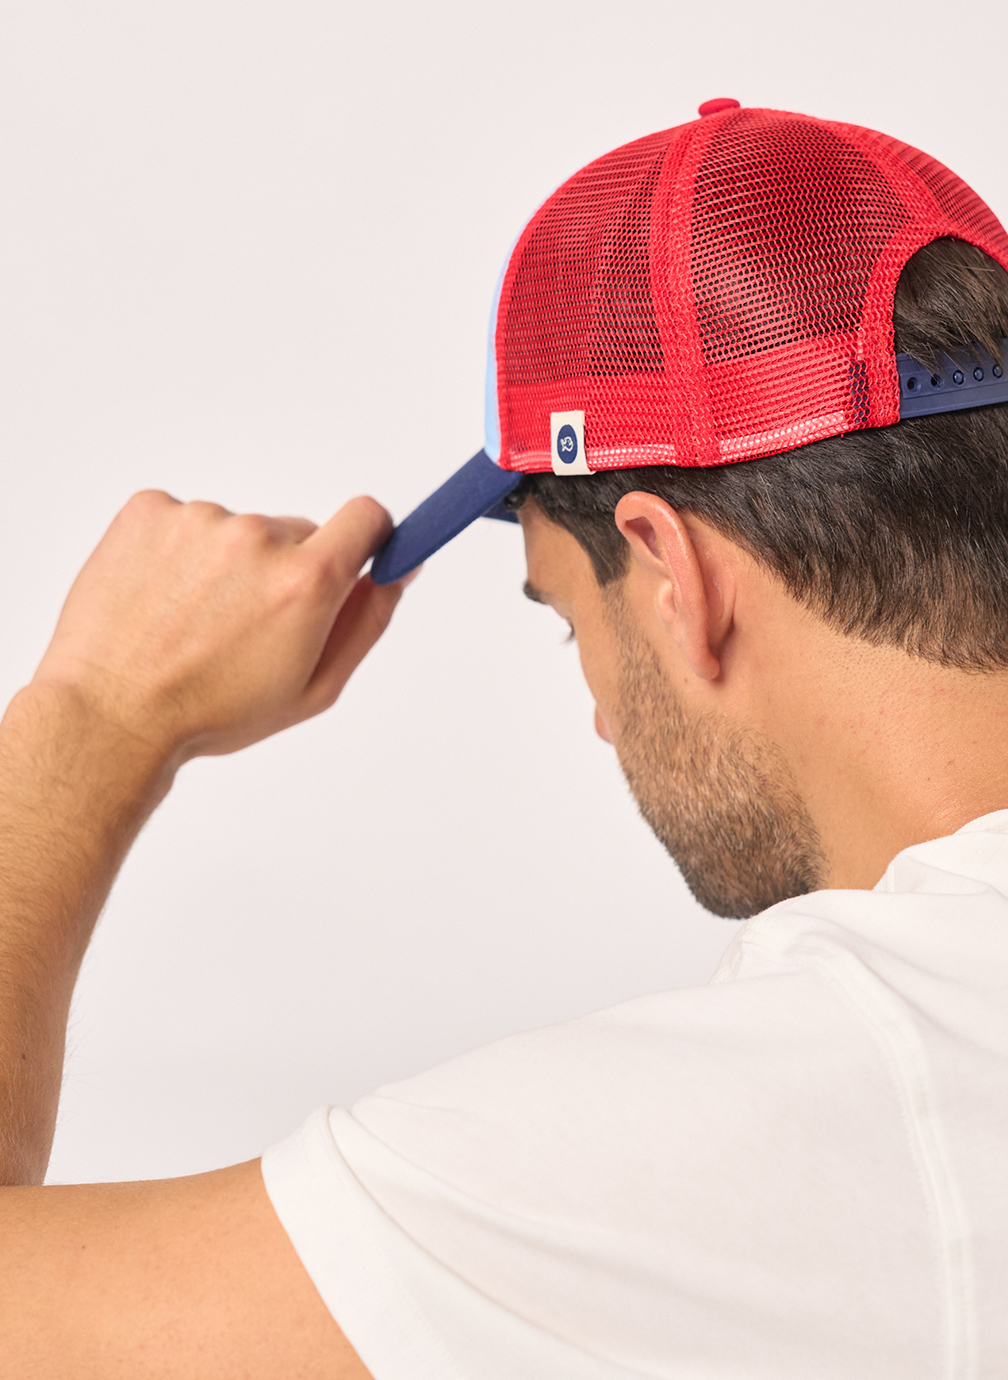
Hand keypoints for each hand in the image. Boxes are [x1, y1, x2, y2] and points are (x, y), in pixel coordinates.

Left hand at [31, 490, 410, 766]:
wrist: (112, 713)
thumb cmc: (211, 712)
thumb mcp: (313, 689)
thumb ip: (367, 621)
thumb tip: (397, 570)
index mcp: (307, 581)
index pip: (367, 517)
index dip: (367, 535)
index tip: (355, 553)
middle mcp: (257, 538)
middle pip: (295, 533)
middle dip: (282, 571)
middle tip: (243, 627)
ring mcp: (199, 519)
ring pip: (236, 531)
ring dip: (224, 566)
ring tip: (190, 622)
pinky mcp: (150, 511)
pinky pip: (184, 522)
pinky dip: (176, 554)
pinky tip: (161, 601)